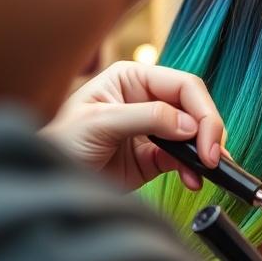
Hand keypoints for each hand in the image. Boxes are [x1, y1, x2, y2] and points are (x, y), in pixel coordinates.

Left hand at [40, 61, 225, 190]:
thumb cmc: (62, 143)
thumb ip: (146, 118)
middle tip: (213, 158)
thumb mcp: (100, 123)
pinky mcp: (154, 157)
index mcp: (132, 79)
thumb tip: (190, 125)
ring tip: (208, 170)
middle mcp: (146, 99)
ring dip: (205, 152)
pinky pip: (185, 159)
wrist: (49, 182)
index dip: (202, 111)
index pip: (183, 85)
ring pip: (194, 134)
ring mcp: (152, 129)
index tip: (207, 140)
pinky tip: (193, 181)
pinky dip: (195, 169)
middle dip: (208, 132)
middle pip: (195, 108)